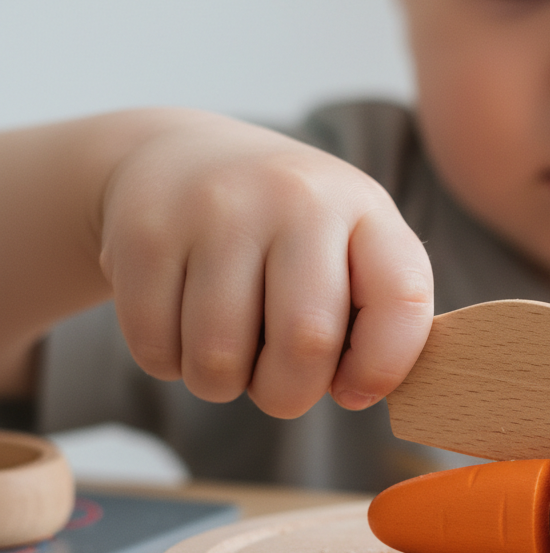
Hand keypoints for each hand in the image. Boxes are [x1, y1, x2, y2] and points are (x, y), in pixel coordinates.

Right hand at [99, 110, 432, 417]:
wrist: (181, 157)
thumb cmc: (287, 235)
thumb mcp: (349, 250)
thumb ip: (377, 317)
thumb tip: (362, 392)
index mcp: (364, 210)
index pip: (400, 300)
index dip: (383, 368)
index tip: (354, 390)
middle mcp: (295, 197)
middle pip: (305, 343)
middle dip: (290, 394)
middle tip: (279, 384)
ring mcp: (216, 208)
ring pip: (219, 359)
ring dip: (223, 383)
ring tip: (228, 350)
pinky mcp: (145, 232)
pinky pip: (156, 347)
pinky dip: (170, 363)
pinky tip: (182, 325)